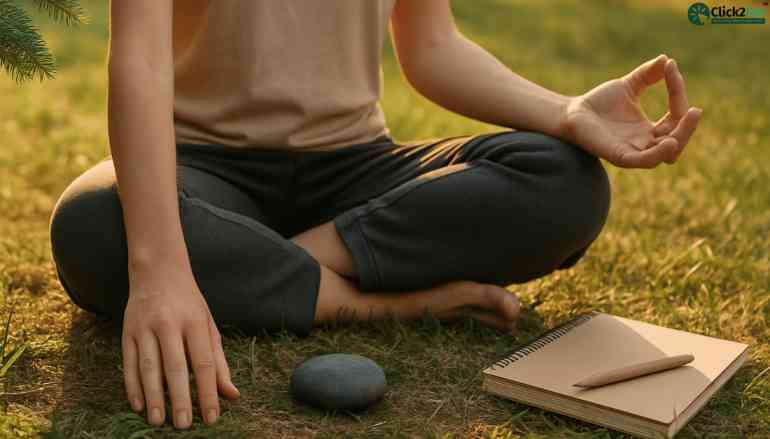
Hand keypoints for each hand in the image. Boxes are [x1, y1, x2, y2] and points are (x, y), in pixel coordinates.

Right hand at [122, 262, 239, 428]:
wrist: (157, 270)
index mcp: (195, 321)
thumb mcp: (208, 325)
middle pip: (175, 367)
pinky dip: (132, 386)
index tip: (212, 417)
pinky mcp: (127, 331)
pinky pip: (128, 363)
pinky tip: (139, 405)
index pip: (204, 363)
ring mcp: (145, 327)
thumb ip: (219, 361)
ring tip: (159, 422)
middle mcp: (169, 323)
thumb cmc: (189, 303)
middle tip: (184, 426)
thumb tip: (232, 395)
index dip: (208, 392)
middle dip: (180, 399)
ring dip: (154, 397)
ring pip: (149, 367)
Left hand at [561, 54, 701, 167]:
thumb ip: (648, 75)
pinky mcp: (620, 156)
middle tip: (695, 110)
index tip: (670, 67)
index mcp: (650, 130)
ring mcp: (633, 151)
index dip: (677, 93)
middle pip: (678, 140)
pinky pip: (645, 161)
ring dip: (681, 137)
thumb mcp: (628, 86)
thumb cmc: (599, 103)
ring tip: (688, 117)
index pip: (675, 116)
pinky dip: (659, 153)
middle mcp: (645, 144)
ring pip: (666, 153)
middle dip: (688, 126)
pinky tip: (670, 141)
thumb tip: (666, 59)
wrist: (571, 112)